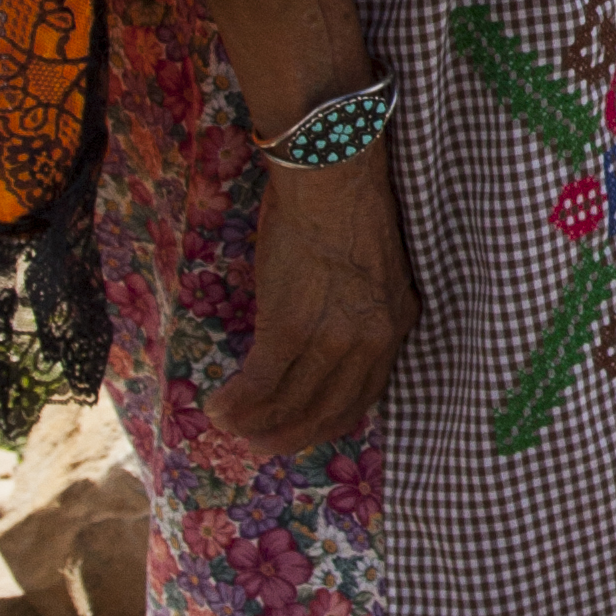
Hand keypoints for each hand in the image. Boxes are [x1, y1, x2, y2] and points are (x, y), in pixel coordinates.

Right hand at [192, 0, 422, 469]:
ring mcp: (333, 336)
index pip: (366, 393)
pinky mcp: (293, 326)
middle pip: (329, 408)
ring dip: (256, 423)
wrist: (333, 170)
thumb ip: (358, 305)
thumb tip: (327, 328)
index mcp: (396, 323)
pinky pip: (262, 383)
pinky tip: (218, 405)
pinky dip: (238, 401)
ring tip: (231, 427)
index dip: (330, 419)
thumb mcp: (371, 265)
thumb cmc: (346, 204)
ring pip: (291, 401)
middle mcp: (372, 338)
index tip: (305, 430)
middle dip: (293, 433)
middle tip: (263, 446)